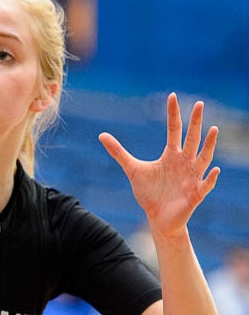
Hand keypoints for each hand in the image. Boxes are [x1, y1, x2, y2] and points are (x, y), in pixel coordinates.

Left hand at [99, 93, 219, 237]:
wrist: (157, 218)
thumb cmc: (149, 193)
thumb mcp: (132, 169)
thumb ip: (119, 152)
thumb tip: (101, 135)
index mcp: (171, 155)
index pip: (174, 129)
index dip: (173, 114)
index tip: (172, 96)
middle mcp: (184, 162)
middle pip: (191, 138)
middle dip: (195, 122)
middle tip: (199, 103)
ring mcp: (192, 177)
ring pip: (203, 157)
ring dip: (209, 144)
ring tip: (213, 129)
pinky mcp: (195, 194)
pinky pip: (205, 185)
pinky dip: (210, 178)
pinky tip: (214, 170)